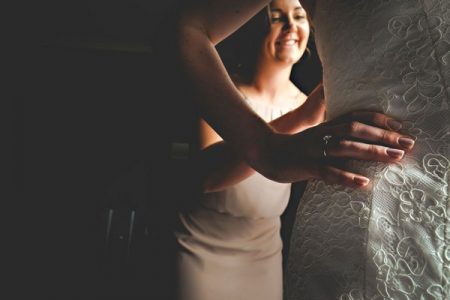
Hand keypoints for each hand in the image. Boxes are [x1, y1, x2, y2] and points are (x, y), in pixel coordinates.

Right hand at [258, 111, 414, 187]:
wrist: (263, 151)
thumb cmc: (293, 147)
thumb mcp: (315, 137)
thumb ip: (335, 137)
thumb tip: (359, 142)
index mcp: (326, 127)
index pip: (355, 117)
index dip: (379, 119)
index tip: (400, 127)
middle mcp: (322, 135)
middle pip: (356, 130)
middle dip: (383, 135)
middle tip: (408, 142)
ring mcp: (313, 150)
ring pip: (345, 148)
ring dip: (371, 151)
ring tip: (395, 157)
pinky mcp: (305, 167)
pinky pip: (327, 172)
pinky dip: (346, 177)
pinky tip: (363, 183)